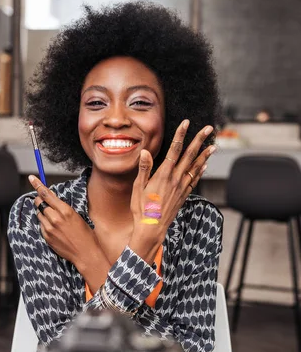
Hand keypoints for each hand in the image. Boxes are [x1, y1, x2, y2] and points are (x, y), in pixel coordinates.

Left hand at [29, 176, 109, 291]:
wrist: (85, 252)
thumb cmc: (84, 233)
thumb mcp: (76, 215)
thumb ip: (62, 207)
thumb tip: (51, 200)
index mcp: (65, 210)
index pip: (46, 194)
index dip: (37, 184)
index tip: (31, 177)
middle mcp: (55, 218)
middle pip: (39, 203)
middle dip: (40, 200)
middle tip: (44, 202)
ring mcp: (49, 228)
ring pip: (39, 214)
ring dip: (43, 213)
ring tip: (54, 220)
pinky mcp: (46, 236)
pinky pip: (41, 225)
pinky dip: (45, 224)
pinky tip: (55, 229)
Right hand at [129, 119, 215, 263]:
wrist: (152, 228)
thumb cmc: (142, 208)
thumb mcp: (138, 187)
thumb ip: (144, 168)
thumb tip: (145, 152)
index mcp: (164, 174)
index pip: (174, 150)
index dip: (181, 135)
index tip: (186, 123)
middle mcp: (176, 179)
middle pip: (190, 155)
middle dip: (199, 140)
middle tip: (208, 128)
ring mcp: (182, 187)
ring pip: (196, 167)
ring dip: (205, 155)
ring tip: (213, 145)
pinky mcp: (184, 195)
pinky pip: (195, 180)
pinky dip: (201, 171)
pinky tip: (204, 166)